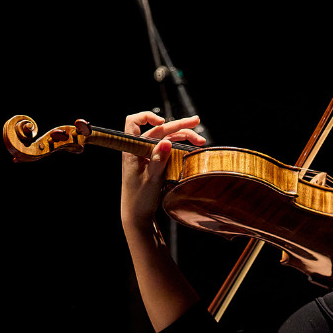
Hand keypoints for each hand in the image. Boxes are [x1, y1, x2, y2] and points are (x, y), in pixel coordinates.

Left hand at [119, 111, 205, 231]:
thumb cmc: (139, 199)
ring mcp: (148, 155)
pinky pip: (168, 149)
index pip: (133, 123)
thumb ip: (158, 161)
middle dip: (178, 125)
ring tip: (200, 140)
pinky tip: (193, 147)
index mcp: (132, 150)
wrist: (137, 214)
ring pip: (166, 138)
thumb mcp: (151, 180)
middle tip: (196, 122)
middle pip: (158, 130)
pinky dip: (181, 146)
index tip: (161, 122)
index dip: (146, 117)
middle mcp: (140, 149)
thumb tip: (166, 142)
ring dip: (183, 136)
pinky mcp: (155, 162)